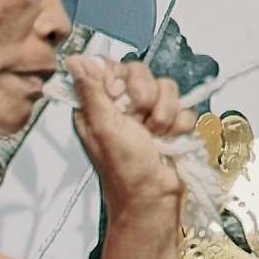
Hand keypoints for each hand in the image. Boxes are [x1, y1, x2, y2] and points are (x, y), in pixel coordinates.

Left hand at [70, 52, 197, 224]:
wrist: (155, 200)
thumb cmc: (125, 171)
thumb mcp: (105, 128)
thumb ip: (92, 91)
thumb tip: (74, 58)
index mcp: (98, 105)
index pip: (111, 67)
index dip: (122, 78)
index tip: (122, 99)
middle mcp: (121, 106)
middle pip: (142, 72)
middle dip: (147, 97)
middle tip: (142, 122)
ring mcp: (148, 114)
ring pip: (166, 87)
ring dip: (166, 114)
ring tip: (157, 136)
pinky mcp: (171, 123)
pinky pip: (184, 106)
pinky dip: (180, 125)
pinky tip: (171, 140)